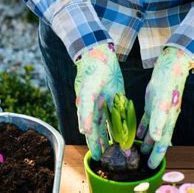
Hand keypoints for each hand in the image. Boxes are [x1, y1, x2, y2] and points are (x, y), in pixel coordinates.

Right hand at [75, 43, 124, 159]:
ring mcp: (105, 102)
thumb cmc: (90, 71)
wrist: (99, 53)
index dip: (93, 143)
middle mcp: (95, 107)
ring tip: (117, 149)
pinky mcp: (115, 96)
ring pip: (110, 123)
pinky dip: (121, 122)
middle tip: (107, 158)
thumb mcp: (87, 91)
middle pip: (99, 130)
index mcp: (86, 108)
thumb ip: (85, 112)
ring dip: (113, 135)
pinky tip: (126, 130)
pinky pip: (119, 112)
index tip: (97, 156)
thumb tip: (84, 130)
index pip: (89, 130)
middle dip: (102, 143)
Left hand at [137, 47, 192, 168]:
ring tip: (138, 151)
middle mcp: (163, 118)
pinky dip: (141, 127)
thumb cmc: (167, 84)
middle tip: (143, 163)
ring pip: (152, 130)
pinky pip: (146, 119)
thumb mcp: (161, 102)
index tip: (152, 166)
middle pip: (157, 140)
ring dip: (146, 141)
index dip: (157, 155)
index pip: (162, 143)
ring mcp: (158, 111)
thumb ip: (159, 119)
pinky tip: (136, 133)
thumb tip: (156, 137)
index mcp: (167, 120)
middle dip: (151, 152)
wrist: (170, 67)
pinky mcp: (152, 104)